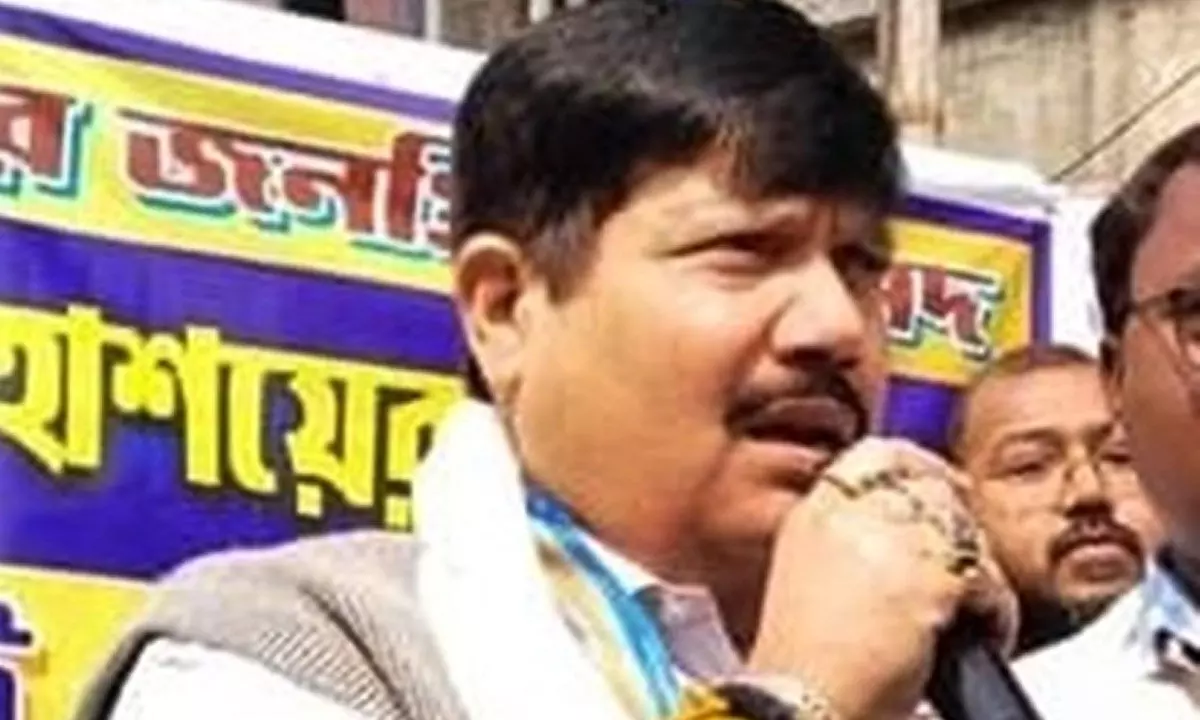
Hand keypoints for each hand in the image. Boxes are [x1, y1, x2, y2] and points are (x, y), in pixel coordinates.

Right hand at [747, 438, 1016, 719]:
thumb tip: (909, 535)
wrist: (804, 703)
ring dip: (978, 576)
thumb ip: (853, 541)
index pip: (876, 455)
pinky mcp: (927, 579)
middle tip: (969, 563)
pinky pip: (988, 581)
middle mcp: (847, 516)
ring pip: (965, 531)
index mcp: (814, 514)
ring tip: (968, 615)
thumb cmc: (805, 664)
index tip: (946, 487)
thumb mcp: (812, 579)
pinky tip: (978, 637)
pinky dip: (995, 614)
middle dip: (959, 525)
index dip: (920, 465)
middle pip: (930, 486)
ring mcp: (887, 542)